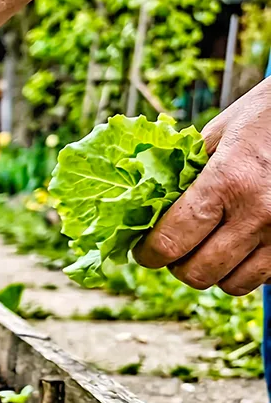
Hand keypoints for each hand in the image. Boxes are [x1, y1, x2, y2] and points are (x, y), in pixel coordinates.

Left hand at [135, 78, 270, 295]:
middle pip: (198, 272)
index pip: (170, 242)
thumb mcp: (218, 134)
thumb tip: (145, 207)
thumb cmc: (266, 118)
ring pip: (233, 284)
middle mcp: (257, 212)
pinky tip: (241, 246)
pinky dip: (246, 269)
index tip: (144, 251)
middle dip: (178, 266)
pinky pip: (264, 277)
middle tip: (175, 250)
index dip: (148, 254)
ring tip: (209, 249)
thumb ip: (184, 172)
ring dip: (214, 272)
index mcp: (227, 181)